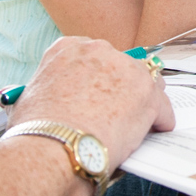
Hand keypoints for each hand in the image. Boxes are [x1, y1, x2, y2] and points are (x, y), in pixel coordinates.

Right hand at [15, 36, 173, 164]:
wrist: (54, 147)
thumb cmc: (37, 130)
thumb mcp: (32, 96)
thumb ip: (52, 90)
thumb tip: (56, 101)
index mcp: (68, 48)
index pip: (95, 57)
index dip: (100, 79)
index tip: (101, 94)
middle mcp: (98, 51)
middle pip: (123, 66)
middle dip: (123, 89)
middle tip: (118, 112)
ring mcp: (126, 69)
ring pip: (147, 84)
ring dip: (143, 103)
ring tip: (135, 124)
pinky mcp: (147, 94)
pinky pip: (162, 108)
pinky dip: (159, 122)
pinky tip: (150, 134)